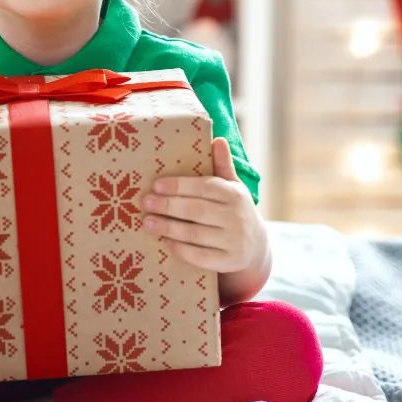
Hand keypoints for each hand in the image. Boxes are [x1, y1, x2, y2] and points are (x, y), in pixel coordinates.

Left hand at [141, 137, 267, 274]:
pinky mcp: (227, 261)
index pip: (205, 188)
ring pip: (194, 234)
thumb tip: (218, 139)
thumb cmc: (235, 210)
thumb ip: (222, 165)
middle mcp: (236, 217)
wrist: (255, 247)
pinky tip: (165, 241)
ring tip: (148, 222)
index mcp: (235, 195)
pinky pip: (199, 256)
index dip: (179, 186)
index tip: (156, 185)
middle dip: (168, 206)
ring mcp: (233, 241)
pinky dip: (180, 249)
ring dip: (168, 228)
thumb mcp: (233, 187)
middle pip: (196, 211)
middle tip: (145, 203)